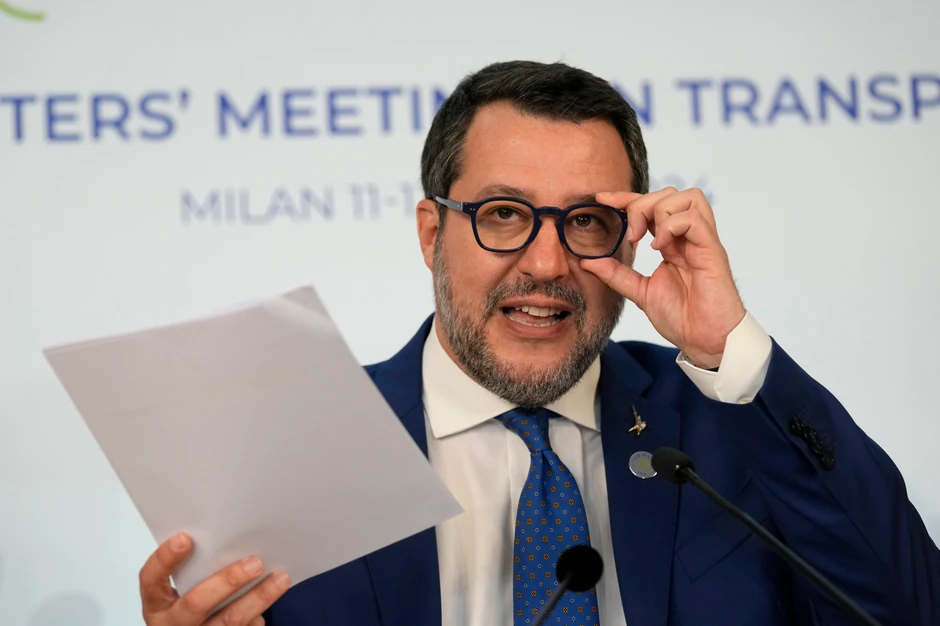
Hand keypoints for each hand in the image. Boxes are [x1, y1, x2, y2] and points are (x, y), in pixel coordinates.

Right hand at [139, 533, 289, 625]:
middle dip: (227, 581)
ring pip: (228, 621)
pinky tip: (271, 600)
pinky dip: (258, 617)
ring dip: (257, 598)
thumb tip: (231, 536)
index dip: (165, 560)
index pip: (152, 580)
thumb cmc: (191, 603)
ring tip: (280, 578)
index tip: (184, 538)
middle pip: (195, 603)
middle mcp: (172, 624)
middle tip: (255, 563)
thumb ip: (197, 568)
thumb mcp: (184, 588)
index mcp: (157, 604)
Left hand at [581, 188, 745, 369]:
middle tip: (630, 236)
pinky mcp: (712, 250)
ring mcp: (702, 241)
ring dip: (659, 212)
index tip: (602, 199)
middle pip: (670, 193)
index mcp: (673, 243)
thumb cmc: (682, 317)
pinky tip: (661, 248)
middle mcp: (690, 237)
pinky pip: (694, 219)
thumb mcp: (640, 292)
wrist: (705, 341)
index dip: (626, 197)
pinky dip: (671, 226)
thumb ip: (616, 275)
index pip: (651, 205)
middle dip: (642, 204)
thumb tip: (587, 262)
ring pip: (687, 197)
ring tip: (649, 242)